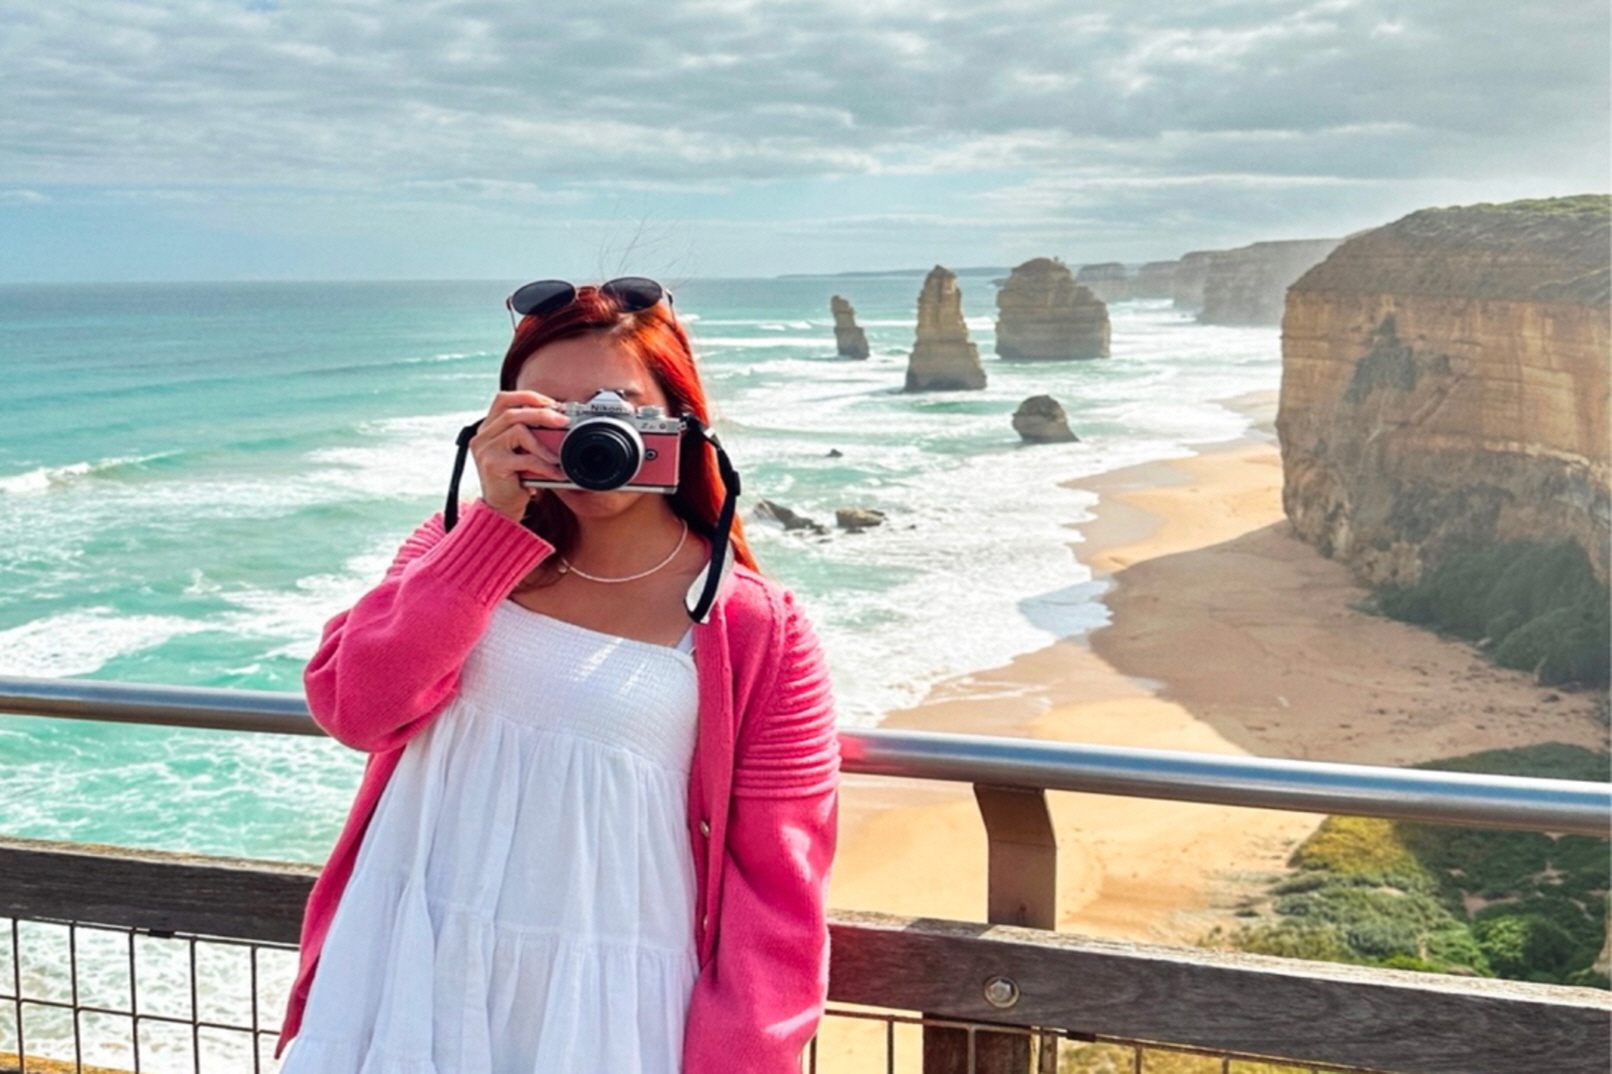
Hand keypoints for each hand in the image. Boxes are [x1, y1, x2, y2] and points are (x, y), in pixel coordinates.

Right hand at [470, 391, 569, 520]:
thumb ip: (529, 435)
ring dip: (544, 442)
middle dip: (542, 413)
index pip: (503, 400)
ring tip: (558, 455)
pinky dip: (545, 465)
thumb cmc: (514, 479)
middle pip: (512, 412)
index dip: (528, 396)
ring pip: (517, 430)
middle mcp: (483, 436)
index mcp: (488, 428)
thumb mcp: (521, 452)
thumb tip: (558, 420)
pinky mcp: (493, 465)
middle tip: (563, 420)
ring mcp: (485, 449)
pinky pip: (525, 458)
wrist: (501, 508)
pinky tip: (556, 472)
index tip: (551, 403)